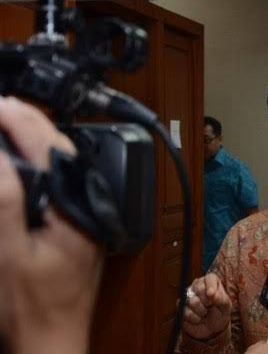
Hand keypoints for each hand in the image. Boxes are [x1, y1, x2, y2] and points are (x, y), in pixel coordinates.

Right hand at [0, 97, 103, 353]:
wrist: (52, 340)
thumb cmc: (30, 304)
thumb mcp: (8, 252)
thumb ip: (5, 200)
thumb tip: (0, 156)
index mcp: (77, 205)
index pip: (50, 148)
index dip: (20, 120)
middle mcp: (89, 205)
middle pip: (62, 150)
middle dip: (30, 122)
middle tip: (0, 106)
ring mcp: (86, 215)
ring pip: (64, 165)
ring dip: (36, 140)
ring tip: (8, 122)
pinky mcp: (79, 225)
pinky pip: (62, 183)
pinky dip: (42, 164)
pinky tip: (24, 162)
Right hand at [182, 273, 231, 339]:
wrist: (211, 328)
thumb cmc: (220, 313)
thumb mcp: (225, 307)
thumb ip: (222, 299)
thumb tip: (213, 295)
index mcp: (210, 281)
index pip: (209, 278)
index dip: (210, 286)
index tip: (211, 295)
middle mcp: (198, 285)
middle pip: (199, 288)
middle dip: (206, 301)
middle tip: (210, 306)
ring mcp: (187, 295)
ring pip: (192, 301)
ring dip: (201, 311)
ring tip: (205, 313)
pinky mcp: (180, 306)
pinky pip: (185, 312)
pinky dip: (194, 318)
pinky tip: (198, 318)